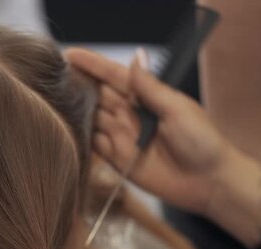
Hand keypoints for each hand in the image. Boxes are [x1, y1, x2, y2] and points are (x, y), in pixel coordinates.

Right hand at [66, 47, 232, 214]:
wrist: (209, 181)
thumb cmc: (201, 141)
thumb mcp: (177, 109)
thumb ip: (150, 88)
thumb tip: (135, 56)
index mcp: (146, 97)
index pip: (114, 76)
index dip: (93, 65)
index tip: (70, 55)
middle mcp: (130, 114)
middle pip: (97, 95)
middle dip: (77, 85)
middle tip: (52, 78)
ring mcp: (122, 136)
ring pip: (92, 118)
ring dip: (74, 110)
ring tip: (51, 100)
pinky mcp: (118, 159)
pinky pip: (94, 145)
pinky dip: (80, 137)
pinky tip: (64, 129)